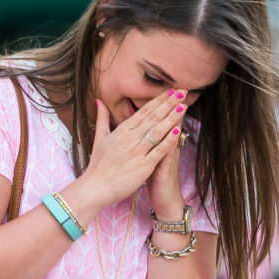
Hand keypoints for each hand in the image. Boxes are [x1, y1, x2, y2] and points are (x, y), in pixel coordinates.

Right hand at [78, 89, 187, 208]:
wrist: (95, 187)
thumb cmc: (98, 164)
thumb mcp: (100, 138)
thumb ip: (102, 118)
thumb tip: (99, 101)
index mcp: (122, 130)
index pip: (144, 111)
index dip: (159, 100)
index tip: (171, 90)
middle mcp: (130, 138)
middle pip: (153, 117)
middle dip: (169, 103)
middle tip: (183, 91)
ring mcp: (137, 152)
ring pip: (157, 131)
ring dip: (172, 118)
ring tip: (184, 106)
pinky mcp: (143, 166)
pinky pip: (158, 151)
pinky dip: (168, 141)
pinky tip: (177, 131)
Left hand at [148, 97, 187, 220]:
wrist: (166, 200)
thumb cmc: (157, 179)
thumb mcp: (152, 159)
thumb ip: (148, 143)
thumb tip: (142, 130)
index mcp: (159, 143)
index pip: (161, 120)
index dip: (163, 105)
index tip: (166, 89)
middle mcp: (166, 147)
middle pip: (169, 123)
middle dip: (172, 106)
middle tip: (177, 89)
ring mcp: (168, 157)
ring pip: (172, 135)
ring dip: (176, 120)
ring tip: (179, 103)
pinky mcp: (167, 168)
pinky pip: (169, 153)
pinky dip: (171, 142)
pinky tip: (174, 132)